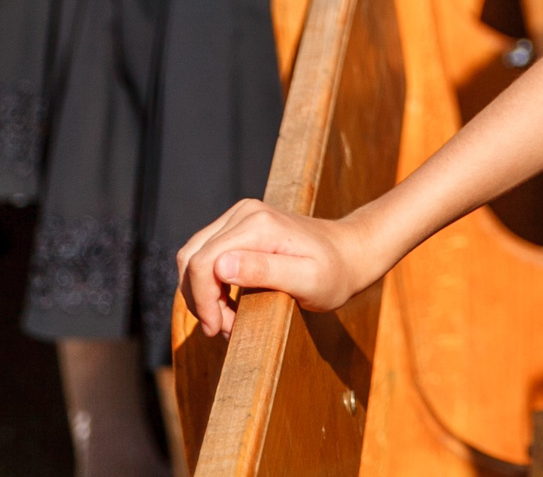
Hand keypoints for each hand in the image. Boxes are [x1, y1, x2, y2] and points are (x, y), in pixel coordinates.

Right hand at [176, 198, 372, 336]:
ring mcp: (240, 216)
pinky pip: (206, 256)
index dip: (202, 301)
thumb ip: (265, 272)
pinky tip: (230, 306)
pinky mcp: (239, 226)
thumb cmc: (334, 273)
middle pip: (192, 259)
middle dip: (200, 300)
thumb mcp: (307, 280)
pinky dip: (210, 285)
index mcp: (258, 225)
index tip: (219, 329)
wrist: (350, 253)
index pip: (203, 263)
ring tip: (229, 320)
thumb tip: (220, 266)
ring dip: (203, 295)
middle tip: (224, 329)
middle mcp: (244, 213)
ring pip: (194, 258)